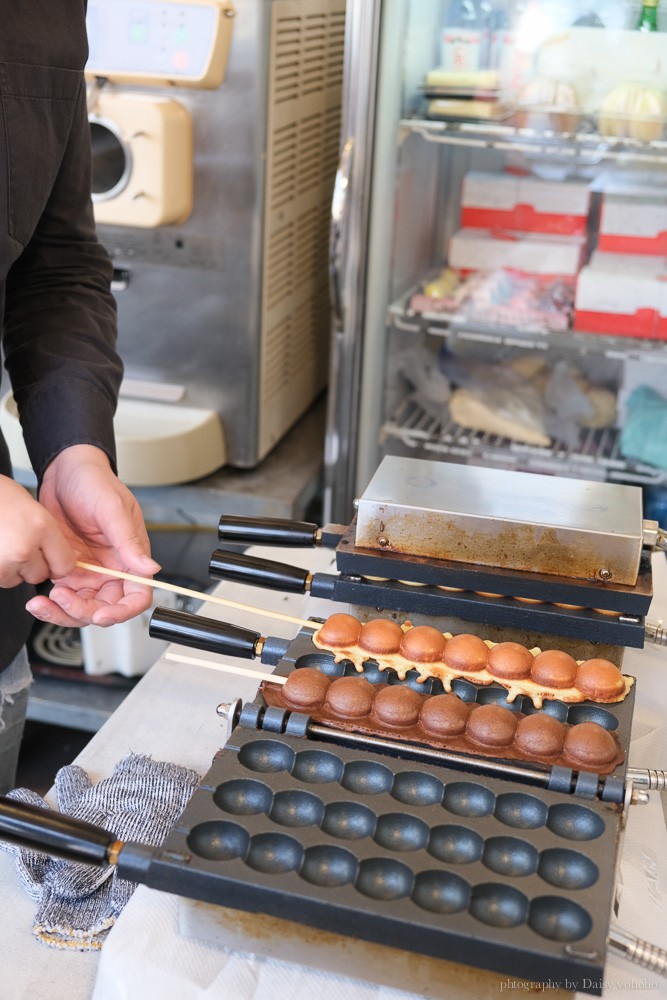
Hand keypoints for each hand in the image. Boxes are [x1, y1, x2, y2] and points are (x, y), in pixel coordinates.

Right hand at [0, 476, 75, 587]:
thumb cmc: (1, 497)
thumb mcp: (35, 510)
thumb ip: (52, 536)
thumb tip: (72, 557)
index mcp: (42, 527)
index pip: (65, 565)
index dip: (58, 566)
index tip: (52, 562)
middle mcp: (25, 546)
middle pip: (40, 576)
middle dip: (33, 567)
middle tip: (22, 549)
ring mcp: (5, 559)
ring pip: (18, 580)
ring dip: (13, 570)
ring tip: (5, 547)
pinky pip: (2, 579)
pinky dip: (0, 570)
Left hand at [24, 445, 159, 627]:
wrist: (64, 472)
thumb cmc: (95, 482)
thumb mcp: (112, 509)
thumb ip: (129, 541)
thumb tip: (150, 568)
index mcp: (131, 557)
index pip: (137, 595)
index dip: (123, 611)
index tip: (102, 615)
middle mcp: (112, 569)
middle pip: (107, 608)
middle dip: (85, 612)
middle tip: (63, 600)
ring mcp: (89, 571)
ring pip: (83, 607)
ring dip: (64, 612)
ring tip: (44, 602)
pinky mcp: (67, 569)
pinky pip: (63, 597)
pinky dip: (51, 605)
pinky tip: (38, 599)